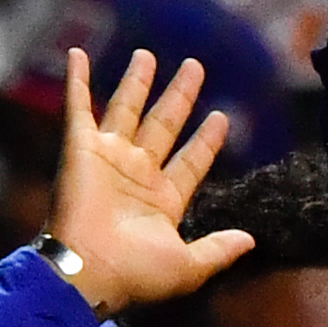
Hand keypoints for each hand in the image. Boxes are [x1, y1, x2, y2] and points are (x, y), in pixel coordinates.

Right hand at [49, 49, 255, 310]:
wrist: (88, 270)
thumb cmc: (136, 272)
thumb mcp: (189, 267)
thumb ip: (219, 250)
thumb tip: (251, 241)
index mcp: (163, 200)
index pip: (190, 161)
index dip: (206, 140)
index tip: (221, 117)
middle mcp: (137, 174)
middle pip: (164, 125)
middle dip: (179, 96)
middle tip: (195, 66)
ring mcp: (108, 158)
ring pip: (126, 109)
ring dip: (136, 81)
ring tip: (146, 54)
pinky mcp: (80, 149)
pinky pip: (78, 107)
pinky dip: (76, 80)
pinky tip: (77, 54)